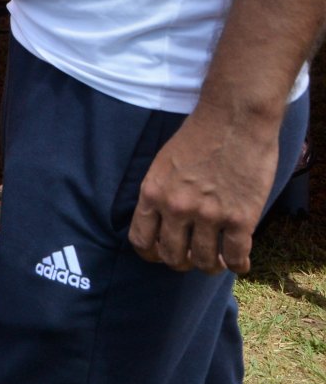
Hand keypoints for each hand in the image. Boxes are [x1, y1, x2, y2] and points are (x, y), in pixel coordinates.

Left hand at [128, 110, 279, 273]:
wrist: (233, 118)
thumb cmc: (199, 135)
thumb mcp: (164, 164)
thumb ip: (161, 193)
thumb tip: (162, 222)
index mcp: (153, 192)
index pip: (141, 240)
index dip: (151, 253)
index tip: (161, 254)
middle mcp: (177, 207)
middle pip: (172, 257)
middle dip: (180, 262)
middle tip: (191, 258)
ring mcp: (209, 214)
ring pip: (204, 261)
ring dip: (209, 265)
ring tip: (215, 260)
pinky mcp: (241, 218)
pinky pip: (235, 257)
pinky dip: (237, 265)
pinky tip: (239, 262)